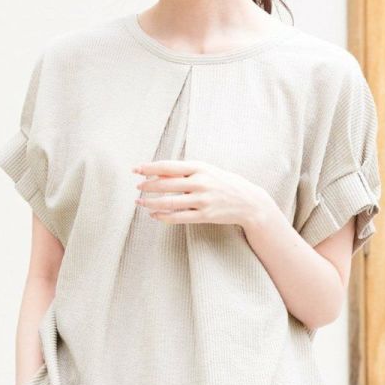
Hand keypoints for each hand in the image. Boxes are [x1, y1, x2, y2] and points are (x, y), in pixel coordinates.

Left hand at [131, 159, 272, 229]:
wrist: (249, 202)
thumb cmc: (224, 184)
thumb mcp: (207, 171)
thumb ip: (186, 172)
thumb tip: (158, 174)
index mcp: (200, 167)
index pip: (168, 166)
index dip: (150, 168)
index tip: (136, 169)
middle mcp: (201, 182)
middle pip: (166, 184)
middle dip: (148, 186)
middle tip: (137, 187)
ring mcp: (203, 200)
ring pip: (170, 202)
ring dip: (151, 203)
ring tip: (140, 202)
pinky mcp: (204, 215)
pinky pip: (179, 217)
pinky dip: (163, 216)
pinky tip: (154, 215)